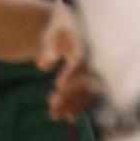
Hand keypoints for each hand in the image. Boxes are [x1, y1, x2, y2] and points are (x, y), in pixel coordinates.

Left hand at [37, 1, 96, 121]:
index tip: (59, 85)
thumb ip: (48, 46)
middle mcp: (95, 55)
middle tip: (53, 104)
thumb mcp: (51, 30)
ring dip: (73, 104)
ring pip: (88, 90)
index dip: (72, 74)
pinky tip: (68, 117)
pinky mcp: (93, 78)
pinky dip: (79, 106)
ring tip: (54, 114)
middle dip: (71, 94)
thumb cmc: (58, 26)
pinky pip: (89, 94)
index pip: (81, 59)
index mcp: (85, 40)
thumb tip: (43, 64)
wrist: (69, 23)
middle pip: (86, 79)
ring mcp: (95, 67)